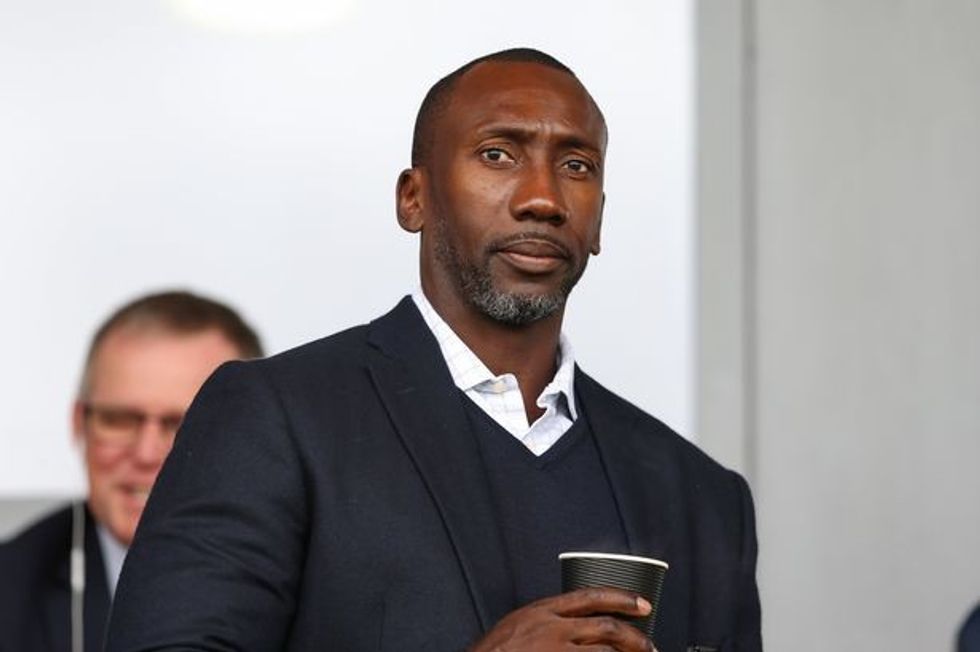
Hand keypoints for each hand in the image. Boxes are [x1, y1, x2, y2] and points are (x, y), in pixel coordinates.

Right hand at [468, 587, 657, 651]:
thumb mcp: (517, 625)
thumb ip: (545, 620)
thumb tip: (574, 624)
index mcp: (542, 611)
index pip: (590, 596)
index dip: (622, 598)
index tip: (643, 603)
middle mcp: (551, 628)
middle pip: (605, 626)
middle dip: (634, 635)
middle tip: (649, 644)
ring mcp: (555, 651)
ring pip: (604, 651)